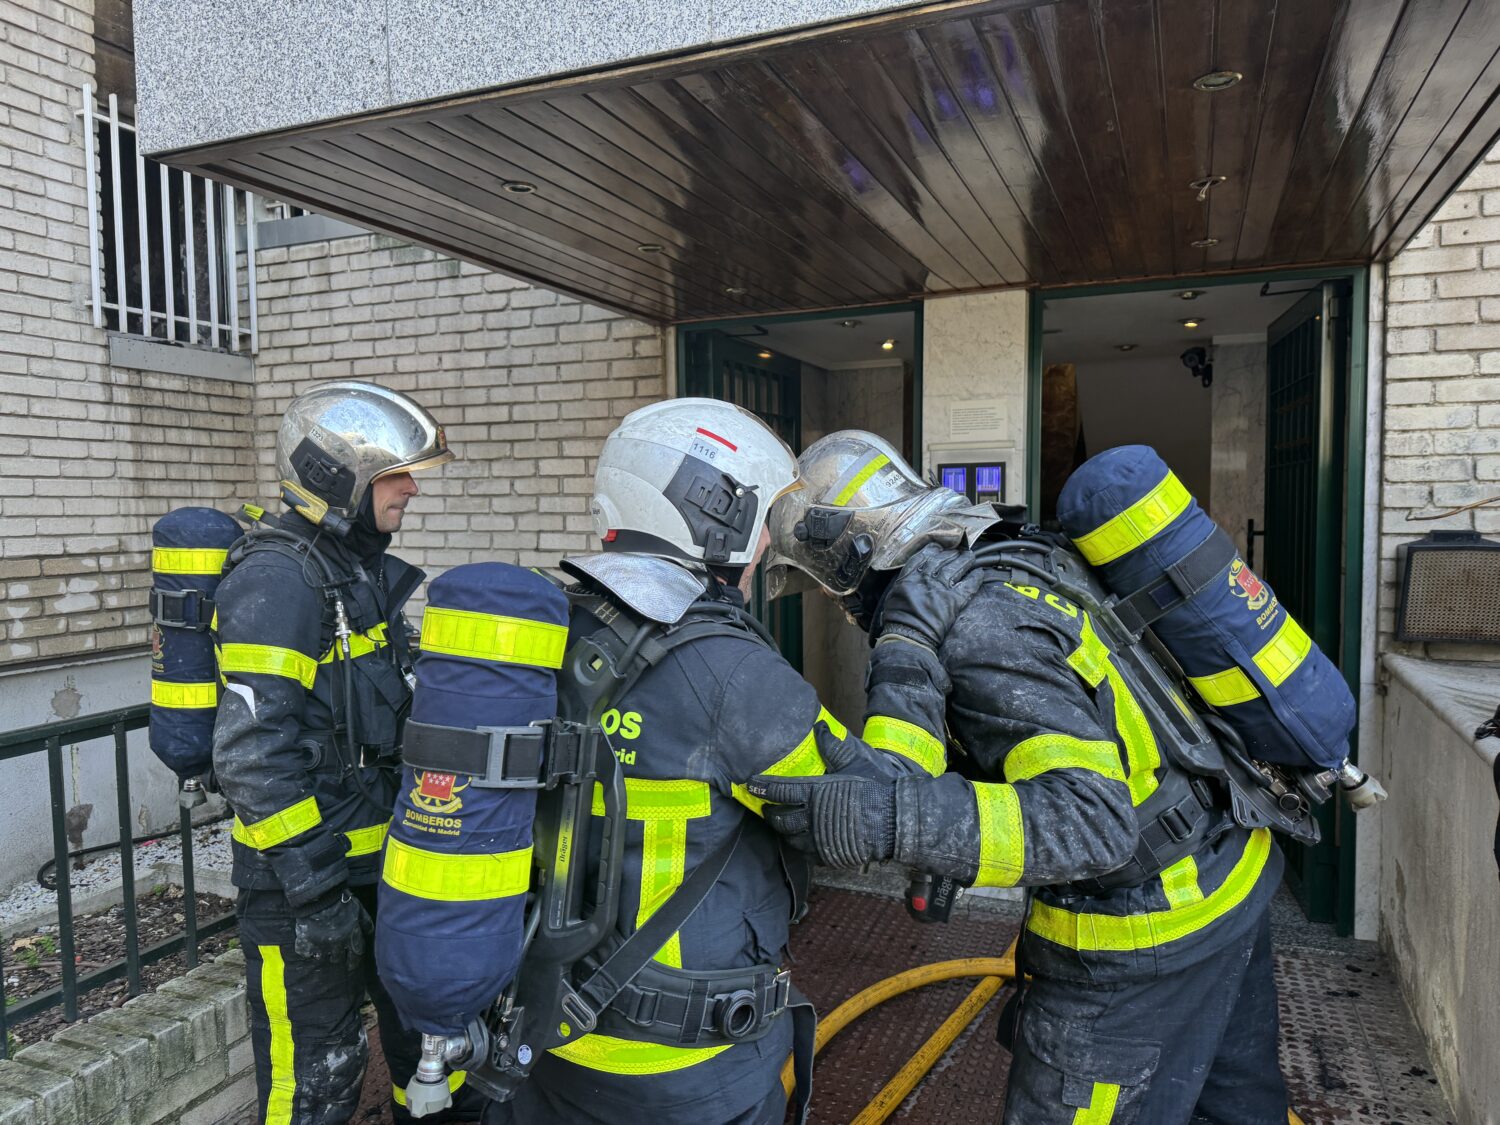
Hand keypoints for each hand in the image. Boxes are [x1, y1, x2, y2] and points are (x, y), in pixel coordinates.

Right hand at [293, 888, 370, 969]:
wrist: (322, 897)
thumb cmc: (343, 901)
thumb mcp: (359, 910)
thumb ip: (365, 923)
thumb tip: (370, 933)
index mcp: (351, 936)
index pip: (356, 954)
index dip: (354, 960)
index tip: (352, 965)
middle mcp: (337, 944)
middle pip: (338, 958)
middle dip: (337, 958)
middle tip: (335, 958)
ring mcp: (321, 944)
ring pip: (322, 957)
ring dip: (322, 955)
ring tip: (320, 953)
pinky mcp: (306, 942)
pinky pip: (304, 953)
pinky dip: (305, 952)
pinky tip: (306, 950)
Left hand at [748, 726, 897, 866]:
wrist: (896, 820)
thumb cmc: (876, 788)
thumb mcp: (854, 763)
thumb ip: (832, 747)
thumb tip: (819, 728)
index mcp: (816, 793)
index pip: (780, 791)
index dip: (763, 788)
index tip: (751, 784)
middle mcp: (813, 819)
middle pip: (780, 819)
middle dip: (769, 812)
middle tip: (765, 806)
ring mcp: (820, 840)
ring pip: (790, 837)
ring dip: (782, 830)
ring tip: (780, 822)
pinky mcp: (830, 855)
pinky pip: (806, 852)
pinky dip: (799, 844)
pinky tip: (800, 838)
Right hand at [872, 544, 985, 650]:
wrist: (910, 636)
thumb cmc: (898, 619)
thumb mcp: (894, 594)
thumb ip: (904, 582)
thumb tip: (911, 577)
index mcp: (910, 576)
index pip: (924, 556)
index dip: (933, 550)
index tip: (939, 548)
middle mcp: (927, 578)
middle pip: (942, 559)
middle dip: (951, 554)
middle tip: (957, 551)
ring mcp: (942, 588)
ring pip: (957, 567)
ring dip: (965, 560)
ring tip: (970, 556)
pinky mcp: (955, 600)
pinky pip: (969, 585)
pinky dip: (975, 577)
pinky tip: (979, 572)